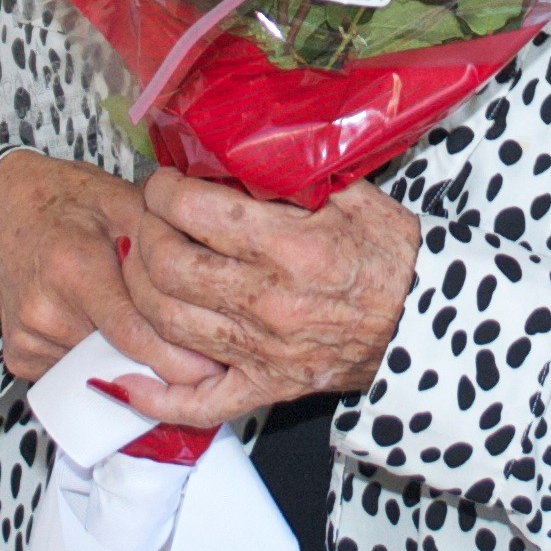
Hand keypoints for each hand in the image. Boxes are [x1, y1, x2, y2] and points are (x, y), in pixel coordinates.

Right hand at [0, 152, 225, 390]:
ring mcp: (28, 338)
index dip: (182, 358)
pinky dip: (95, 360)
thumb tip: (216, 274)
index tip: (218, 369)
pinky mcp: (17, 355)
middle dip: (165, 366)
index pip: (138, 335)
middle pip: (122, 358)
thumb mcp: (121, 200)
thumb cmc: (67, 199)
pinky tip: (100, 329)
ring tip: (146, 331)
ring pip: (100, 367)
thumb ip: (164, 236)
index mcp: (76, 267)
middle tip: (204, 365)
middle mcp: (46, 310)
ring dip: (129, 362)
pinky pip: (73, 372)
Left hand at [106, 169, 420, 429]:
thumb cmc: (392, 254)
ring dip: (138, 290)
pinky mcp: (266, 388)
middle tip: (146, 217)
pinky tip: (121, 377)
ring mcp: (262, 352)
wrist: (429, 324)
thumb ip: (292, 173)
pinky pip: (197, 403)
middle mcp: (268, 301)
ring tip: (139, 265)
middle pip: (167, 266)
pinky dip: (152, 395)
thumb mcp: (353, 194)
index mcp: (291, 246)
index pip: (195, 211)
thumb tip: (232, 147)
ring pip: (166, 325)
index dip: (164, 190)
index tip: (162, 182)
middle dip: (143, 233)